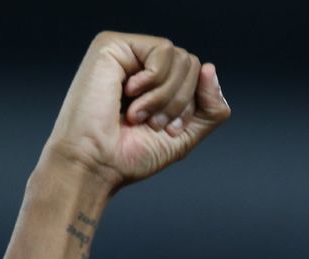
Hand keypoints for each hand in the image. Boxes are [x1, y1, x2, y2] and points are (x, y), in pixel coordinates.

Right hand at [40, 31, 230, 190]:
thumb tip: (210, 68)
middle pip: (192, 64)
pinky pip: (163, 50)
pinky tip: (129, 95)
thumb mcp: (186, 134)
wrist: (97, 164)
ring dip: (166, 96)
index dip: (191, 107)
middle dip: (180, 102)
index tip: (167, 130)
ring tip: (138, 114)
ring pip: (182, 58)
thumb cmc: (131, 154)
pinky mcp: (112, 45)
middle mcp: (141, 63)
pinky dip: (154, 81)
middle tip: (152, 123)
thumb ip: (211, 106)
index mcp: (156, 82)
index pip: (197, 77)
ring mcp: (127, 52)